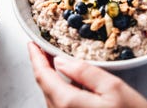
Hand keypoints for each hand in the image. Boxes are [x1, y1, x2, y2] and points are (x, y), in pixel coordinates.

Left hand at [27, 42, 146, 107]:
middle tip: (43, 48)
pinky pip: (60, 104)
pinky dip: (59, 87)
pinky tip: (66, 80)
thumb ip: (85, 73)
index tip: (33, 44)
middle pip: (45, 86)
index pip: (43, 76)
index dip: (36, 57)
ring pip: (51, 95)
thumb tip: (62, 62)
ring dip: (50, 76)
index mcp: (68, 103)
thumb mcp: (113, 88)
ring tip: (53, 60)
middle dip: (42, 65)